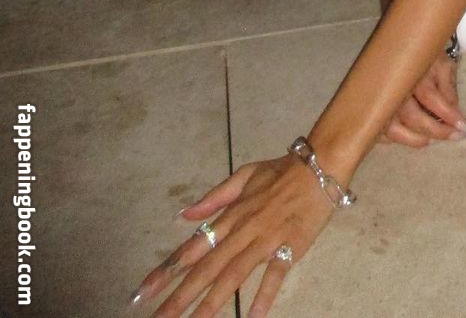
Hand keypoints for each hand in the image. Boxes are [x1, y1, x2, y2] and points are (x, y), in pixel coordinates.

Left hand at [131, 153, 333, 316]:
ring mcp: (265, 239)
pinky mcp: (291, 245)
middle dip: (180, 297)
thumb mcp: (244, 175)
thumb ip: (214, 198)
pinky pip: (275, 273)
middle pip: (206, 268)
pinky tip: (254, 317)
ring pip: (234, 274)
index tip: (141, 294)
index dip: (166, 271)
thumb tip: (183, 215)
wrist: (320, 165)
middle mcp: (242, 230)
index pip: (192, 248)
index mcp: (230, 215)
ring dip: (212, 303)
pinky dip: (264, 294)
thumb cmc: (281, 172)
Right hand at [380, 51, 465, 147]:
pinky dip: (396, 139)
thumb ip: (449, 90)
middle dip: (435, 130)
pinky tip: (412, 136)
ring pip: (392, 129)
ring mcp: (381, 99)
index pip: (430, 96)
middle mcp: (394, 86)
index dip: (447, 114)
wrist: (402, 48)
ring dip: (414, 139)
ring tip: (432, 140)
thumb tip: (456, 115)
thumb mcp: (442, 66)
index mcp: (413, 71)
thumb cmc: (425, 59)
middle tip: (453, 135)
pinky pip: (381, 132)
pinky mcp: (374, 110)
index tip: (462, 126)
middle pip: (411, 116)